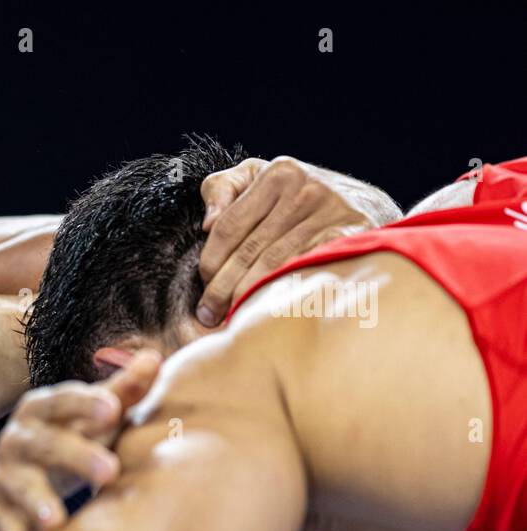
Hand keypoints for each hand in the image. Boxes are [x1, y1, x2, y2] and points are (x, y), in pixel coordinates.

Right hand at [0, 349, 160, 530]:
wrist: (2, 488)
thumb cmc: (62, 444)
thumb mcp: (87, 419)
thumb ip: (121, 392)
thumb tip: (155, 358)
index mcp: (43, 410)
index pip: (63, 400)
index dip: (86, 403)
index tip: (113, 409)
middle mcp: (18, 438)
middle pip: (46, 442)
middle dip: (76, 455)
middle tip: (111, 472)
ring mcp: (4, 475)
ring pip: (19, 485)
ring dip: (38, 501)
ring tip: (57, 521)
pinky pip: (3, 524)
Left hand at [197, 157, 378, 325]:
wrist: (364, 205)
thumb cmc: (296, 196)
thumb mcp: (258, 177)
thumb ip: (223, 190)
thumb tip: (208, 223)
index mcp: (279, 173)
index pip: (229, 226)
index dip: (210, 262)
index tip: (204, 286)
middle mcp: (306, 190)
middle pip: (249, 251)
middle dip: (222, 289)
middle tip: (209, 315)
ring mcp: (331, 214)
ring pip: (274, 268)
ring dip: (247, 297)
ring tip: (231, 318)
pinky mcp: (350, 239)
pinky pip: (304, 274)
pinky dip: (281, 295)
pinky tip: (266, 312)